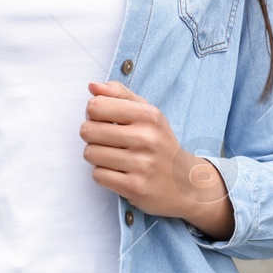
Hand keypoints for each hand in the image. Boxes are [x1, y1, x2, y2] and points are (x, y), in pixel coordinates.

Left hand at [80, 80, 233, 240]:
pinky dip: (103, 174)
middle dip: (92, 136)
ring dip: (96, 156)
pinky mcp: (134, 187)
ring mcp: (141, 164)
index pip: (96, 106)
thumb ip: (119, 95)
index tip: (104, 120)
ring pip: (90, 153)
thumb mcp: (147, 113)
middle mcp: (146, 138)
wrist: (185, 183)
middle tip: (107, 141)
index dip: (93, 113)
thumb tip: (92, 86)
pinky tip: (118, 172)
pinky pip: (97, 175)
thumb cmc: (159, 143)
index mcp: (148, 115)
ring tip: (113, 157)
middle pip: (88, 130)